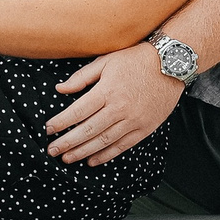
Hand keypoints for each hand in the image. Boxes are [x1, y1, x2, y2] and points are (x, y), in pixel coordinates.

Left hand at [45, 43, 183, 164]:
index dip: (61, 122)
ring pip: (103, 142)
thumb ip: (82, 77)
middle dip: (67, 142)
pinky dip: (106, 156)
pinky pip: (122, 146)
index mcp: (107, 90)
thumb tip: (60, 89)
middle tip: (52, 151)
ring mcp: (133, 120)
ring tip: (67, 158)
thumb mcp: (106, 61)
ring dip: (83, 152)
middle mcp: (119, 108)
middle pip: (88, 130)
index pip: (78, 111)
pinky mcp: (144, 128)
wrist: (171, 64)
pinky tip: (92, 160)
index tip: (48, 130)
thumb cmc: (136, 59)